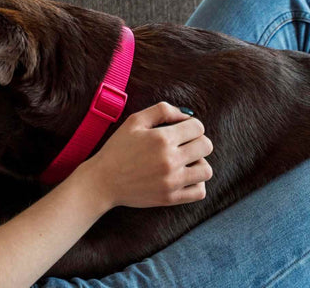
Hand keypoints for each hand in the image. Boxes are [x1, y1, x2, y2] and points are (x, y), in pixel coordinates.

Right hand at [75, 102, 213, 208]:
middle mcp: (170, 160)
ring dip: (199, 163)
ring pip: (206, 170)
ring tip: (184, 162)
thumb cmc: (117, 148)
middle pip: (206, 146)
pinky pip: (199, 192)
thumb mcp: (134, 121)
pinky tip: (184, 178)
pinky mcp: (170, 198)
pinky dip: (197, 184)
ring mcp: (171, 181)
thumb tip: (186, 115)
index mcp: (162, 139)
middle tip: (183, 145)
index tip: (181, 130)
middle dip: (197, 142)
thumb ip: (162, 110)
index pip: (198, 127)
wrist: (102, 181)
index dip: (192, 125)